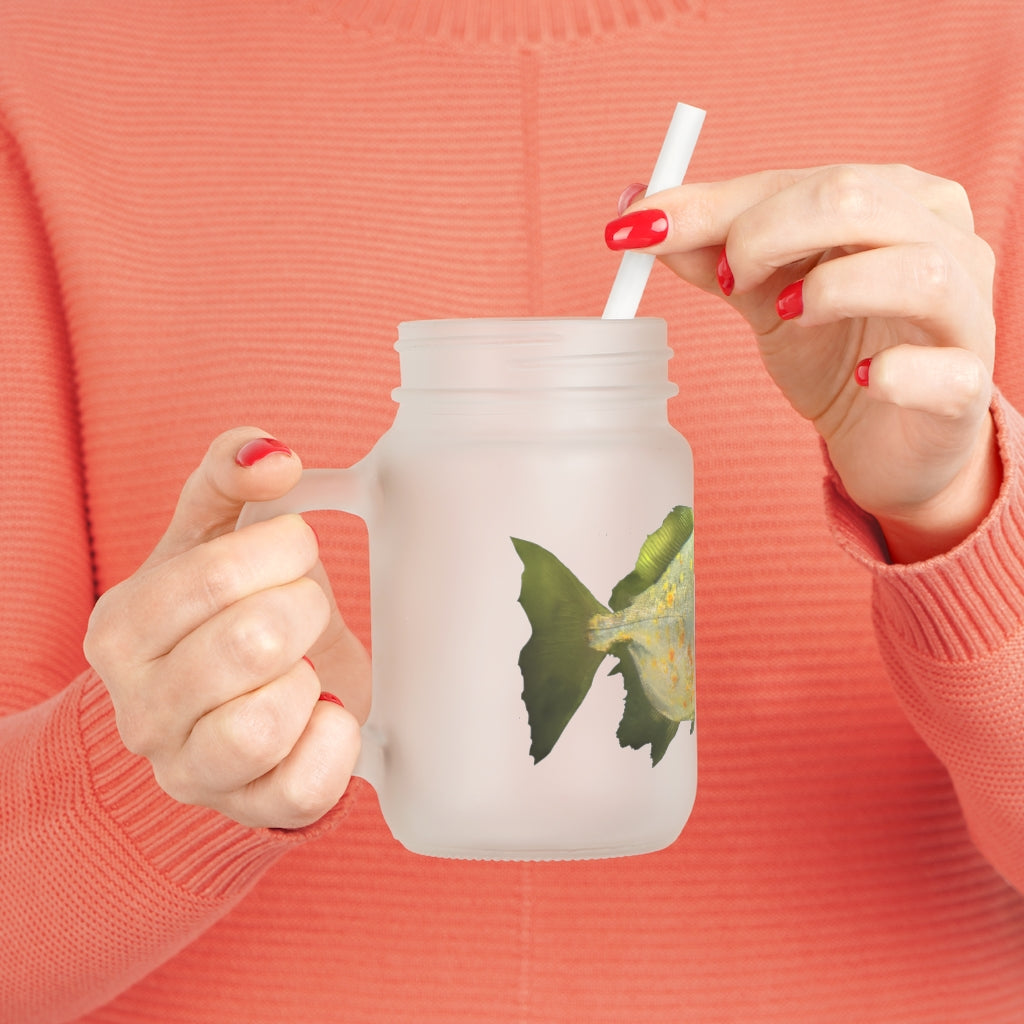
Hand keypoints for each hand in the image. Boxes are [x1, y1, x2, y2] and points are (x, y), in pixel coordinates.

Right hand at [84, 428, 369, 828]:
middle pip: (251, 643)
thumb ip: (229, 476)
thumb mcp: (213, 535)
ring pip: (264, 724)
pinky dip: (335, 740)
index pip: (214, 576)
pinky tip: (324, 711)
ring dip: (309, 679)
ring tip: (304, 666)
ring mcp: (189, 770)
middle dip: (304, 609)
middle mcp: (140, 709)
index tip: (295, 549)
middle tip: (304, 609)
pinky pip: (304, 787)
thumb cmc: (223, 612)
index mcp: (122, 629)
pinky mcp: (249, 809)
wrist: (231, 704)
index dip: (282, 550)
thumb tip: (271, 453)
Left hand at [607, 165, 999, 561]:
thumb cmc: (834, 352)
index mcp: (893, 199)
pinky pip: (944, 370)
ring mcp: (966, 312)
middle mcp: (943, 239)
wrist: (886, 439)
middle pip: (856, 199)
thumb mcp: (764, 295)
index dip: (715, 205)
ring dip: (830, 290)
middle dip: (766, 233)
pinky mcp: (967, 385)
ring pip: (916, 270)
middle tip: (727, 281)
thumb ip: (712, 252)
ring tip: (786, 316)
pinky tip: (863, 380)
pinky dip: (896, 373)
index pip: (800, 180)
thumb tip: (638, 212)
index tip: (639, 229)